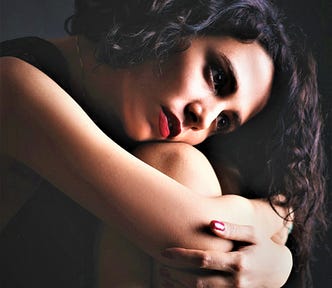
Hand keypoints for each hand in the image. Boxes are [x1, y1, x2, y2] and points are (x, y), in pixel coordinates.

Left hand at [159, 221, 292, 287]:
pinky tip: (178, 284)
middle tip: (160, 265)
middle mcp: (235, 281)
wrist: (279, 271)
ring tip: (164, 275)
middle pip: (198, 281)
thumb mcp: (252, 234)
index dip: (183, 256)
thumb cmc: (262, 247)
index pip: (204, 260)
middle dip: (176, 274)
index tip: (165, 251)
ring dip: (180, 285)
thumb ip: (232, 229)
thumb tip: (211, 224)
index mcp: (238, 262)